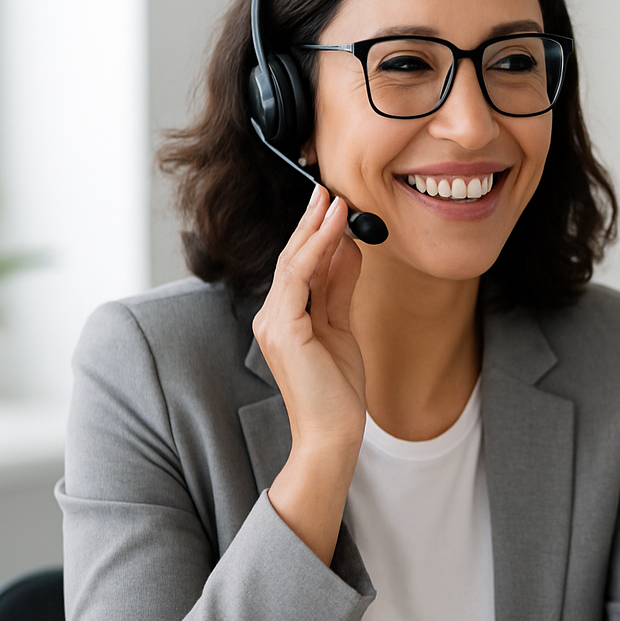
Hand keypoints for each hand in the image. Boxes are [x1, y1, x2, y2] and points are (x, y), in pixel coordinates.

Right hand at [252, 187, 365, 562]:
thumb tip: (348, 248)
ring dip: (316, 227)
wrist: (333, 434)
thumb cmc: (338, 391)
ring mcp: (273, 322)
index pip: (299, 264)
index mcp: (284, 317)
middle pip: (292, 257)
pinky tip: (334, 226)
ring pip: (293, 262)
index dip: (315, 231)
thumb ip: (341, 287)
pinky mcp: (284, 328)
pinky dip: (317, 247)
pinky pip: (299, 277)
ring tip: (334, 198)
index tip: (334, 203)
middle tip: (330, 187)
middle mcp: (272, 316)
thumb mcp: (343, 327)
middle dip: (312, 220)